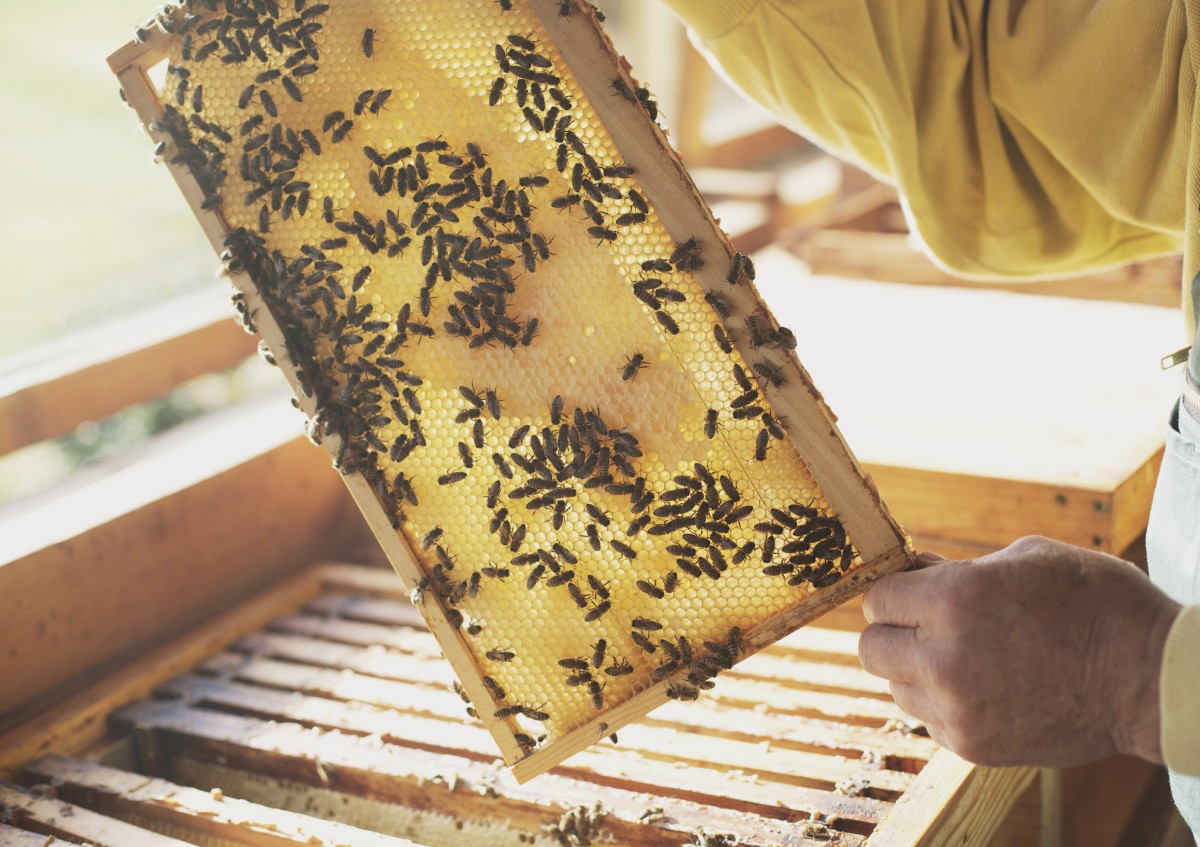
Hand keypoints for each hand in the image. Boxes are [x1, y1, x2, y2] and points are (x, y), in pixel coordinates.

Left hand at [858, 536, 1179, 766]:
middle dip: (894, 633)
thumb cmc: (1094, 602)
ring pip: (897, 688)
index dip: (894, 594)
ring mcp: (956, 708)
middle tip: (926, 628)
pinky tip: (987, 689)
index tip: (911, 595)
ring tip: (966, 660)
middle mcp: (943, 657)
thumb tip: (913, 571)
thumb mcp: (1024, 558)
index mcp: (952, 599)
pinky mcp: (973, 745)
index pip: (876, 599)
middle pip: (870, 649)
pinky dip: (945, 705)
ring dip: (916, 672)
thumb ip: (955, 569)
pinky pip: (930, 721)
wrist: (1150, 677)